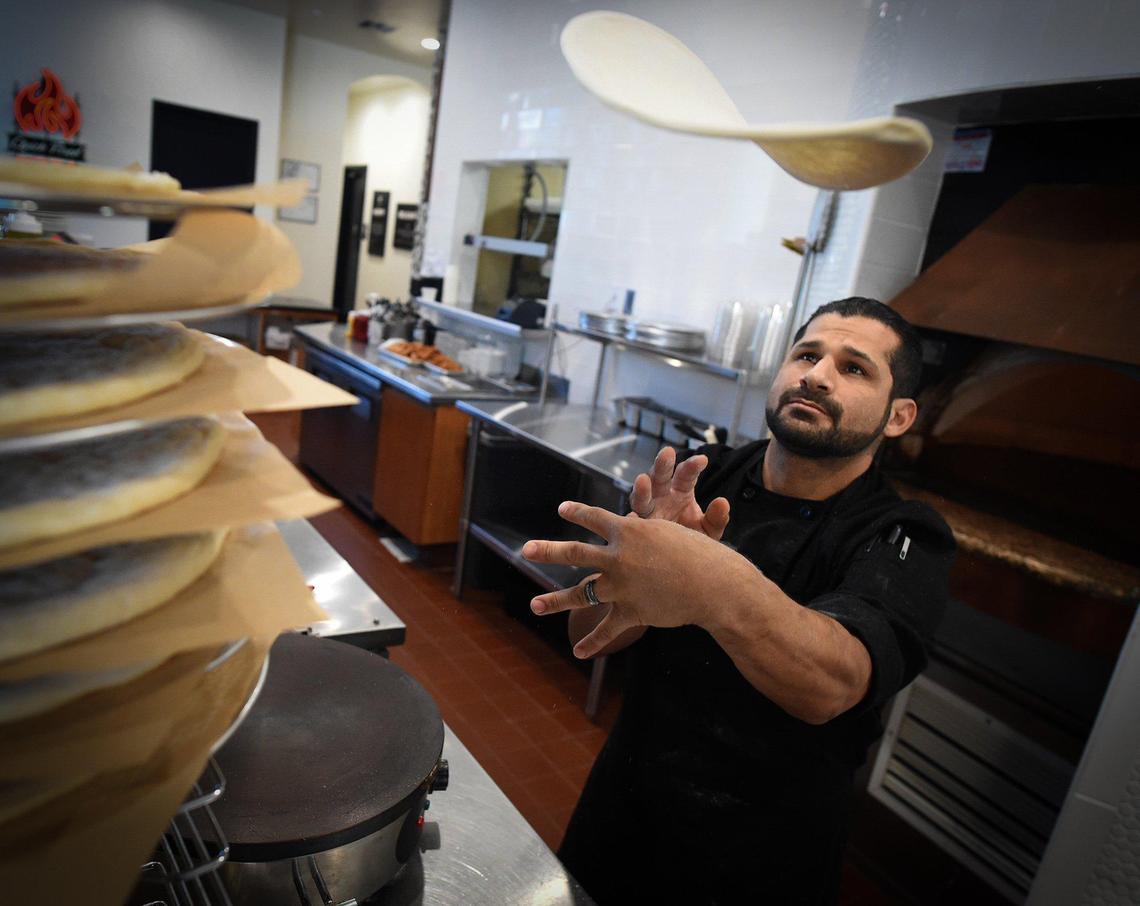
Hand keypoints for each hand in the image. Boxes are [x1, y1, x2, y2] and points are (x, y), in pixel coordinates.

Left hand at [523, 500, 756, 657]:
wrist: (714, 584)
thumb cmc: (700, 553)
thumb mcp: (672, 531)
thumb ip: (649, 531)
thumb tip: (636, 526)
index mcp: (628, 531)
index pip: (595, 518)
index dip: (578, 512)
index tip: (562, 509)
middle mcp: (618, 557)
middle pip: (574, 553)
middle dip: (547, 551)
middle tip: (526, 549)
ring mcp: (621, 586)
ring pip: (581, 594)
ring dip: (555, 601)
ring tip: (535, 606)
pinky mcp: (631, 612)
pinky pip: (607, 629)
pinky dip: (592, 642)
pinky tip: (578, 651)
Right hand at [630, 447, 729, 540]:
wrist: (680, 564)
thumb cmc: (692, 542)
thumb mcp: (709, 531)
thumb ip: (716, 518)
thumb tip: (722, 502)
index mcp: (680, 492)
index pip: (685, 475)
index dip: (692, 467)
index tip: (702, 460)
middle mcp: (661, 497)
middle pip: (659, 477)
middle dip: (662, 465)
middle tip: (667, 452)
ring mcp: (647, 512)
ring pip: (641, 496)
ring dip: (642, 488)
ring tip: (643, 480)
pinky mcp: (636, 529)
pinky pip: (631, 523)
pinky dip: (631, 519)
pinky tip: (632, 517)